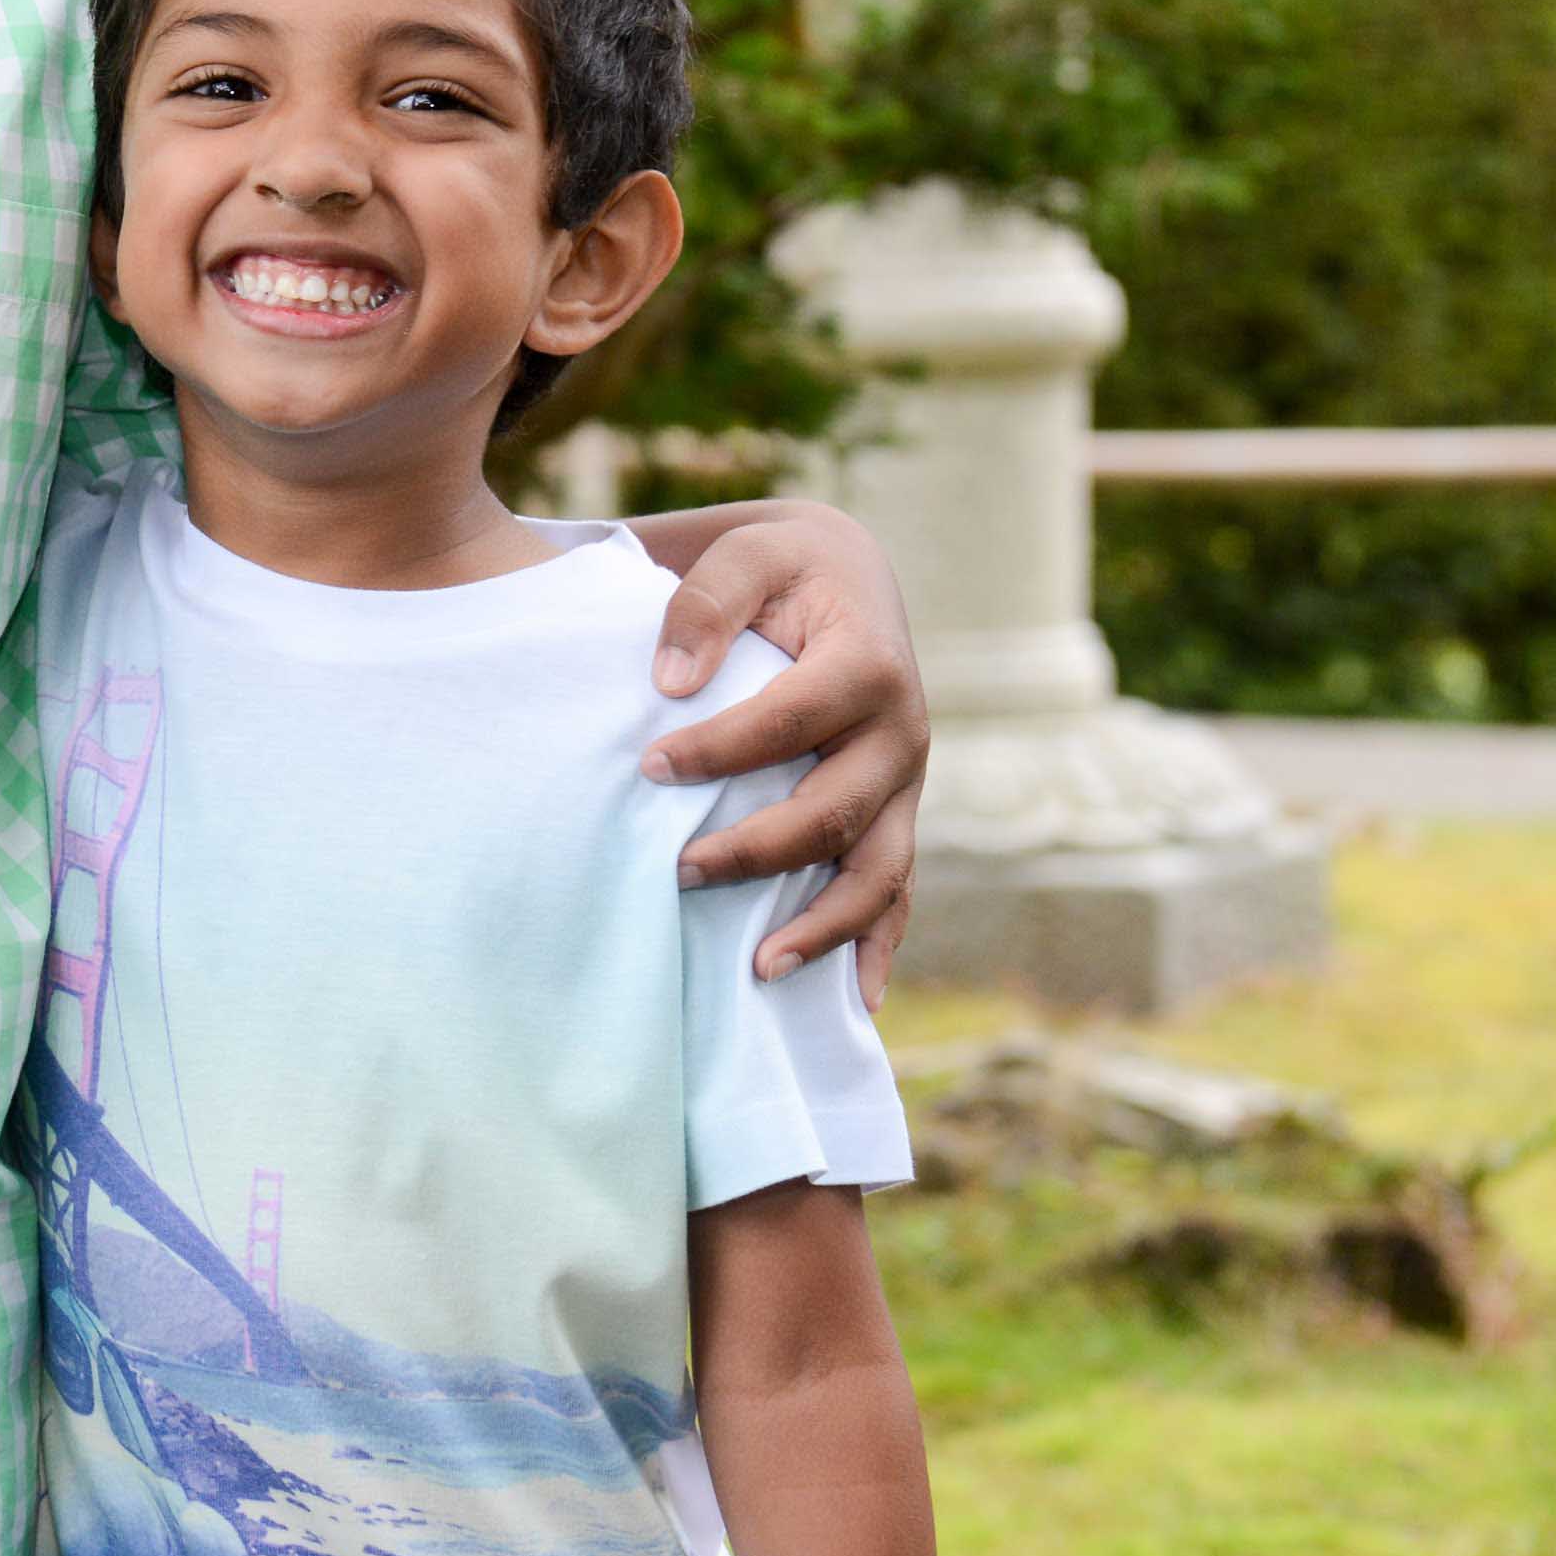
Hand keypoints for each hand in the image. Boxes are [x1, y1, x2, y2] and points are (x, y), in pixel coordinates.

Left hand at [639, 499, 925, 1002]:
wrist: (845, 572)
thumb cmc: (780, 566)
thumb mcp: (743, 552)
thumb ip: (703, 604)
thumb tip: (668, 683)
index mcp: (866, 663)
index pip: (792, 719)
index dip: (721, 749)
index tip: (648, 767)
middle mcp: (901, 731)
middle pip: (835, 810)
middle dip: (757, 851)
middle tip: (679, 872)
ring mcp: (906, 782)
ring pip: (878, 870)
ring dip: (824, 927)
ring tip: (759, 970)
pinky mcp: (897, 812)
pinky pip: (896, 888)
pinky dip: (877, 944)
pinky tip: (853, 1002)